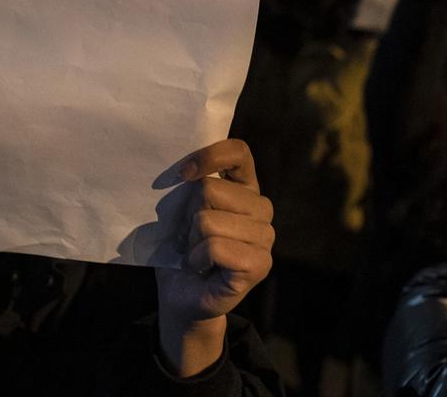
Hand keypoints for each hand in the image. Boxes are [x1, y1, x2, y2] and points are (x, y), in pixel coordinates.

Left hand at [156, 139, 273, 375]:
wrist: (180, 295)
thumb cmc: (181, 248)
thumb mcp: (181, 210)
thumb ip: (190, 186)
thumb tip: (185, 172)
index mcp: (245, 187)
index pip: (238, 152)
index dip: (209, 156)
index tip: (183, 174)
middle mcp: (261, 208)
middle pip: (210, 190)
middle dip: (189, 216)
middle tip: (191, 237)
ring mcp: (265, 237)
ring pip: (209, 221)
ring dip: (192, 241)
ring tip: (196, 254)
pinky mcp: (260, 264)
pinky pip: (215, 247)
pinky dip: (197, 259)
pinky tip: (201, 268)